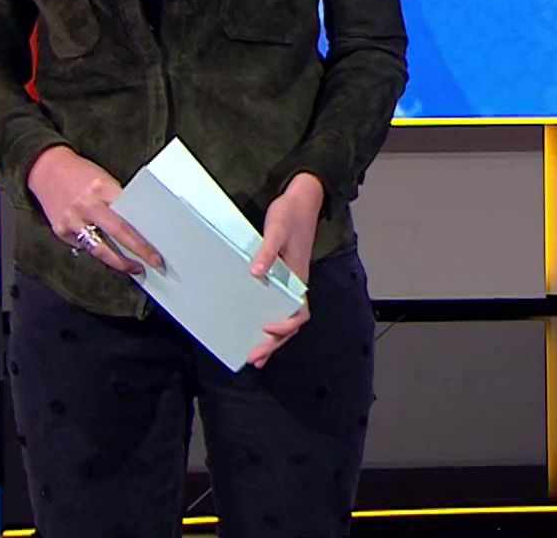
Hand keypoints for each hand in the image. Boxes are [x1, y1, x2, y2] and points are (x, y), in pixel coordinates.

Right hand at [27, 146, 162, 275]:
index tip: (157, 248)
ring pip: (99, 249)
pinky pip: (83, 246)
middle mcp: (87, 206)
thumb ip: (118, 201)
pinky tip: (108, 254)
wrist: (46, 168)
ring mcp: (72, 220)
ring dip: (118, 262)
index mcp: (102, 189)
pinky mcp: (60, 231)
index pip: (129, 215)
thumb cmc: (81, 174)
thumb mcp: (104, 180)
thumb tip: (137, 224)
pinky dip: (96, 250)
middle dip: (138, 251)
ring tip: (133, 267)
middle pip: (118, 233)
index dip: (144, 235)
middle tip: (153, 263)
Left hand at [246, 172, 323, 368]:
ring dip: (273, 339)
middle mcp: (296, 283)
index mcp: (298, 276)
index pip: (299, 313)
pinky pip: (277, 305)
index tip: (267, 331)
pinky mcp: (282, 275)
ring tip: (255, 355)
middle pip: (291, 323)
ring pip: (285, 318)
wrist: (302, 198)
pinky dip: (269, 321)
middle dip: (274, 343)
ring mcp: (290, 281)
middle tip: (254, 357)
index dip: (285, 327)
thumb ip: (268, 252)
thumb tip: (256, 274)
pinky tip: (256, 327)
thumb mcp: (276, 229)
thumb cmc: (291, 214)